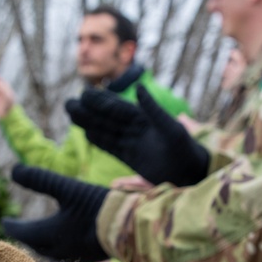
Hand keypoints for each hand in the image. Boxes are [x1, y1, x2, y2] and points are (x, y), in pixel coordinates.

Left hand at [2, 165, 107, 261]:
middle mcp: (59, 249)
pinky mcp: (91, 256)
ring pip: (50, 252)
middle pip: (34, 245)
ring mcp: (76, 254)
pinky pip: (66, 254)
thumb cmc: (97, 206)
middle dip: (24, 237)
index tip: (4, 220)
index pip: (22, 232)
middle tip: (17, 229)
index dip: (11, 226)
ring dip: (40, 244)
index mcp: (50, 234)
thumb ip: (40, 179)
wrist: (132, 227)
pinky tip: (64, 241)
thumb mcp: (67, 187)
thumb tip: (13, 169)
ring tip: (38, 236)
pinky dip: (57, 246)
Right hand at [66, 85, 208, 186]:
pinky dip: (99, 140)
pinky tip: (86, 134)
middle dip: (89, 110)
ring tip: (71, 115)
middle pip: (108, 118)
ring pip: (106, 131)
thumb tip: (138, 88)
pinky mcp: (131, 158)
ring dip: (89, 123)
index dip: (102, 102)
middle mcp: (137, 129)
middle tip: (69, 102)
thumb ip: (153, 110)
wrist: (192, 173)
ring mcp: (133, 143)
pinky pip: (111, 147)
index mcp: (146, 118)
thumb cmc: (186, 149)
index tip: (84, 94)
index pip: (119, 108)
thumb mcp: (171, 128)